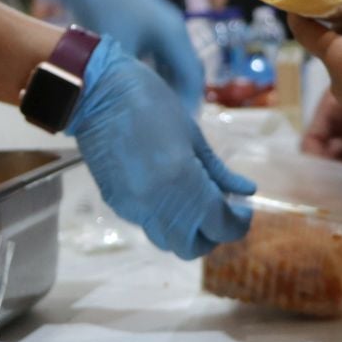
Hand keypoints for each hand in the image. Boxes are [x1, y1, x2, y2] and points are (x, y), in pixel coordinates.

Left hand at [38, 0, 203, 107]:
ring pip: (171, 62)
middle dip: (180, 95)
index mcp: (173, 34)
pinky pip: (158, 54)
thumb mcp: (117, 49)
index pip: (192, 75)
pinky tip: (141, 87)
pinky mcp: (144, 22)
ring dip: (167, 84)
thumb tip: (134, 107)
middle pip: (185, 69)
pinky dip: (155, 72)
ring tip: (158, 110)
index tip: (183, 125)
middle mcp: (172, 28)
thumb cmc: (102, 7)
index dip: (190, 102)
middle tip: (172, 121)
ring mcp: (159, 23)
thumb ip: (131, 78)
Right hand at [66, 37, 254, 258]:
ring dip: (186, 231)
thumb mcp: (192, 134)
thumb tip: (246, 192)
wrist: (95, 93)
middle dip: (212, 235)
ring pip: (167, 241)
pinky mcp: (117, 204)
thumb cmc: (150, 102)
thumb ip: (219, 171)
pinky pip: (148, 224)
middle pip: (192, 247)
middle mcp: (156, 204)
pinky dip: (165, 217)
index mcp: (181, 182)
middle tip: (220, 210)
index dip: (238, 223)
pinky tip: (168, 191)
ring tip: (194, 202)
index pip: (220, 225)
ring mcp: (133, 207)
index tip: (243, 208)